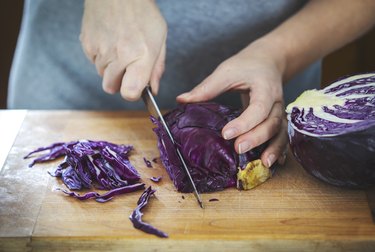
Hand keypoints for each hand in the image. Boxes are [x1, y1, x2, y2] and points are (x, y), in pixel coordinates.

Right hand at [80, 0, 166, 99]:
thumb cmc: (142, 13)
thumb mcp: (159, 39)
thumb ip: (156, 68)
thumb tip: (153, 90)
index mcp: (140, 56)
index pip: (129, 93)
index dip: (133, 94)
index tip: (137, 88)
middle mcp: (118, 55)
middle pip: (112, 87)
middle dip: (121, 81)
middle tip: (129, 65)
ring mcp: (100, 50)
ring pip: (102, 75)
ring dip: (111, 69)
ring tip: (120, 48)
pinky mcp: (87, 44)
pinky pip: (94, 62)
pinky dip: (101, 58)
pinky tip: (110, 42)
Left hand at [177, 40, 287, 166]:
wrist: (268, 60)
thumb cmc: (247, 65)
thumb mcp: (226, 72)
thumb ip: (207, 88)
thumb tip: (182, 100)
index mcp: (265, 88)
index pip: (258, 108)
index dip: (244, 122)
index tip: (226, 133)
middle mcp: (276, 101)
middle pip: (271, 123)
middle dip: (256, 138)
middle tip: (238, 149)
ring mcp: (279, 111)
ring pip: (281, 132)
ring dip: (275, 148)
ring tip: (264, 163)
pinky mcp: (277, 119)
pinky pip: (282, 135)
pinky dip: (280, 149)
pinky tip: (274, 162)